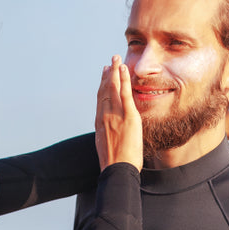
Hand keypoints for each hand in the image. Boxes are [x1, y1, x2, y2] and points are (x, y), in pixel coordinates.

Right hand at [94, 55, 142, 170]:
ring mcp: (115, 115)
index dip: (102, 85)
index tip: (104, 75)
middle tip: (110, 62)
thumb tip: (113, 136)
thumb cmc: (115, 164)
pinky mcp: (128, 116)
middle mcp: (105, 116)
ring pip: (113, 88)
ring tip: (116, 59)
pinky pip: (125, 94)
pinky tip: (124, 70)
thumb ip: (109, 136)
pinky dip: (124, 80)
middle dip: (107, 74)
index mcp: (100, 123)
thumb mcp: (107, 147)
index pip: (100, 99)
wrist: (117, 170)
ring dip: (115, 72)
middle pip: (104, 90)